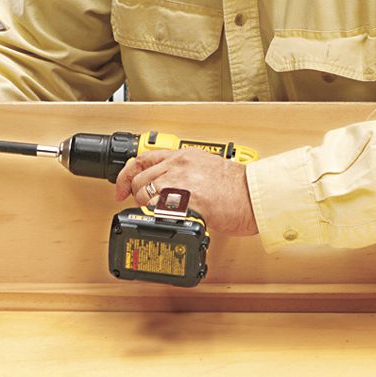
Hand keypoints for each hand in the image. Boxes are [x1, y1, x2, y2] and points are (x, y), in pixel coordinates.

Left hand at [113, 148, 258, 236]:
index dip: (126, 175)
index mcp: (182, 156)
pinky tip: (170, 221)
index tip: (120, 188)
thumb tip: (166, 181)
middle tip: (146, 206)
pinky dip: (158, 219)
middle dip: (138, 196)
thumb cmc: (237, 185)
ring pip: (145, 196)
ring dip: (147, 208)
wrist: (254, 195)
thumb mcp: (206, 165)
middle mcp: (178, 166)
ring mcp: (181, 184)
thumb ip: (184, 169)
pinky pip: (158, 211)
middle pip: (139, 181)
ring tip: (162, 214)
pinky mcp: (186, 203)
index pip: (142, 159)